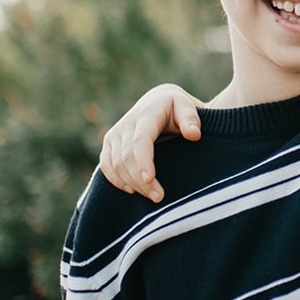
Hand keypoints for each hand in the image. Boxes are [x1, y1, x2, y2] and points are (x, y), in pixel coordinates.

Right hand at [99, 84, 203, 201]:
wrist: (158, 101)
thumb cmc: (178, 108)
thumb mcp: (188, 107)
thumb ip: (191, 119)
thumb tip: (194, 135)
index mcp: (147, 113)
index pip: (140, 140)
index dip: (143, 161)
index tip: (150, 180)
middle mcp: (127, 123)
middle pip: (127, 157)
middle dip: (140, 180)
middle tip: (159, 197)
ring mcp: (116, 133)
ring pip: (115, 164)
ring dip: (131, 183)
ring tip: (152, 196)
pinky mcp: (110, 142)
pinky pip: (106, 164)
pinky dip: (116, 179)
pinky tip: (131, 190)